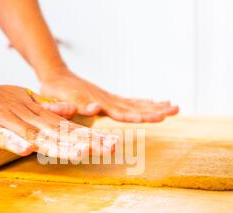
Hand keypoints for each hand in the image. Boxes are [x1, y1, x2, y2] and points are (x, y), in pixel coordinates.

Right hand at [0, 77, 116, 159]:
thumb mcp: (25, 101)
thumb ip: (48, 108)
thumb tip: (71, 111)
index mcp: (38, 116)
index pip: (69, 129)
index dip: (91, 137)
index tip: (114, 144)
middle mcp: (27, 118)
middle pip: (59, 133)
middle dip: (86, 142)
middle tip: (112, 148)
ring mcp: (6, 122)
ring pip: (35, 135)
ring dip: (57, 144)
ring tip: (80, 153)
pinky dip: (12, 142)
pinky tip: (25, 150)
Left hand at [39, 70, 178, 121]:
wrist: (55, 76)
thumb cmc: (56, 91)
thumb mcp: (63, 99)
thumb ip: (78, 104)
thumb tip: (94, 109)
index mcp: (102, 104)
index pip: (126, 112)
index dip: (144, 115)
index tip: (160, 116)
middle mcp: (109, 101)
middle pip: (137, 107)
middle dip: (157, 110)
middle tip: (177, 110)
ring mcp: (110, 98)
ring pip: (137, 103)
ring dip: (155, 106)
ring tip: (174, 106)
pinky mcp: (108, 98)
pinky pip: (130, 101)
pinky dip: (144, 102)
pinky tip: (156, 102)